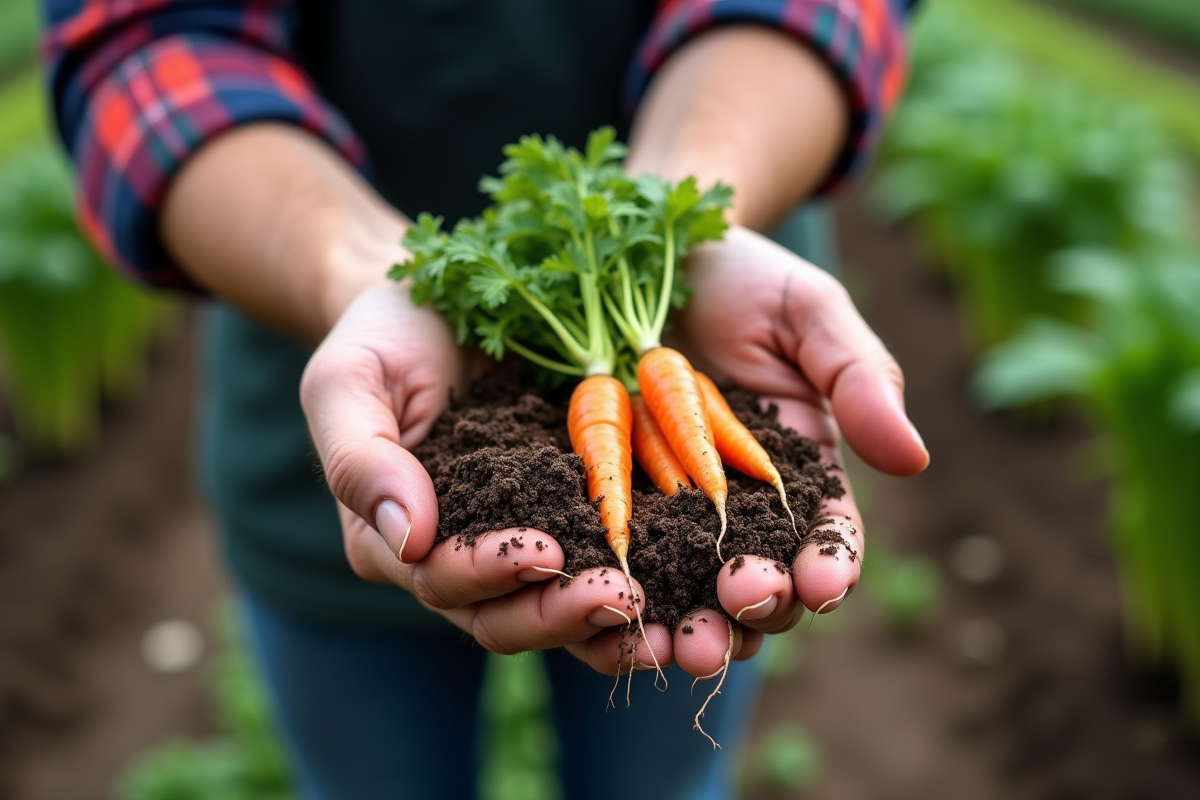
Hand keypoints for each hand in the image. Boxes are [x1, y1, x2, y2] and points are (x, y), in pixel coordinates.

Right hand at [300, 283, 661, 658]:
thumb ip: (359, 459)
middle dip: (562, 613)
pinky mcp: (579, 524)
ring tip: (667, 616)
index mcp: (399, 539)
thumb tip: (408, 541)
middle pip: (507, 617)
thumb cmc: (383, 337)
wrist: (440, 304)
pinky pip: (609, 573)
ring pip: (562, 613)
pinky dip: (649, 594)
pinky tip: (688, 596)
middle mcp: (462, 559)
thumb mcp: (349, 379)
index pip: (442, 580)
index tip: (546, 552)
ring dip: (613, 622)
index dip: (491, 572)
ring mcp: (523, 545)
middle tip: (621, 593)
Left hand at [595, 225, 929, 676]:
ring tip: (681, 648)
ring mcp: (671, 513)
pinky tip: (609, 623)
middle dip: (756, 610)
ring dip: (692, 628)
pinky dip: (618, 602)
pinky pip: (616, 566)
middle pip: (760, 583)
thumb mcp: (810, 314)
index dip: (829, 567)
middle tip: (741, 611)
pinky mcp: (610, 507)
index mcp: (802, 473)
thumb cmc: (746, 280)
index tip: (822, 585)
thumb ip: (860, 379)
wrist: (650, 250)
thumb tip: (912, 459)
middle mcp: (740, 508)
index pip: (827, 537)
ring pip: (689, 593)